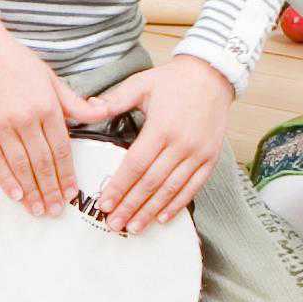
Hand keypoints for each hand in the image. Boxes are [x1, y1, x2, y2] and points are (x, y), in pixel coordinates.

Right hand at [0, 20, 86, 216]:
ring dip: (31, 192)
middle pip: (42, 163)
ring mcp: (0, 126)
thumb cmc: (14, 60)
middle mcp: (24, 118)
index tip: (72, 192)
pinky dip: (6, 181)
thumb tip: (102, 112)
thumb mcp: (50, 77)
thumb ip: (74, 102)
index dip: (67, 174)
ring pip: (20, 166)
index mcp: (46, 106)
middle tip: (57, 210)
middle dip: (51, 190)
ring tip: (39, 210)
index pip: (61, 149)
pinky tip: (16, 195)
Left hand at [70, 54, 231, 235]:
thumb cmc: (173, 80)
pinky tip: (163, 218)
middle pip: (151, 182)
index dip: (119, 186)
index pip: (135, 165)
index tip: (104, 204)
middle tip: (114, 224)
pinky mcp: (210, 158)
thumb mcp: (141, 83)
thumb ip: (115, 99)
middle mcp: (181, 144)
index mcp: (161, 127)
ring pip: (171, 189)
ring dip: (151, 211)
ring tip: (134, 227)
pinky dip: (178, 204)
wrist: (212, 74)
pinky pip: (193, 187)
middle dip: (130, 206)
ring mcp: (198, 153)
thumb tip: (89, 108)